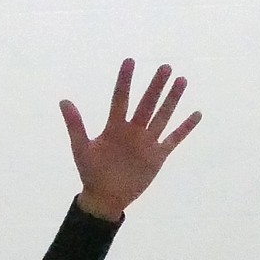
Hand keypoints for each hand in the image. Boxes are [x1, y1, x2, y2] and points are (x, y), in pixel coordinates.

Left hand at [62, 59, 201, 221]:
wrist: (104, 198)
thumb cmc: (91, 173)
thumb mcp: (81, 149)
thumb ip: (75, 125)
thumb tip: (63, 101)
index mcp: (115, 127)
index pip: (121, 99)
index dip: (124, 81)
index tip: (130, 61)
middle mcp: (133, 130)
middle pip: (147, 104)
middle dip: (156, 86)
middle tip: (165, 67)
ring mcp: (146, 142)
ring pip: (162, 116)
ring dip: (172, 99)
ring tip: (181, 80)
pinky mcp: (157, 156)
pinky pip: (174, 139)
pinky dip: (185, 128)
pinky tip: (196, 114)